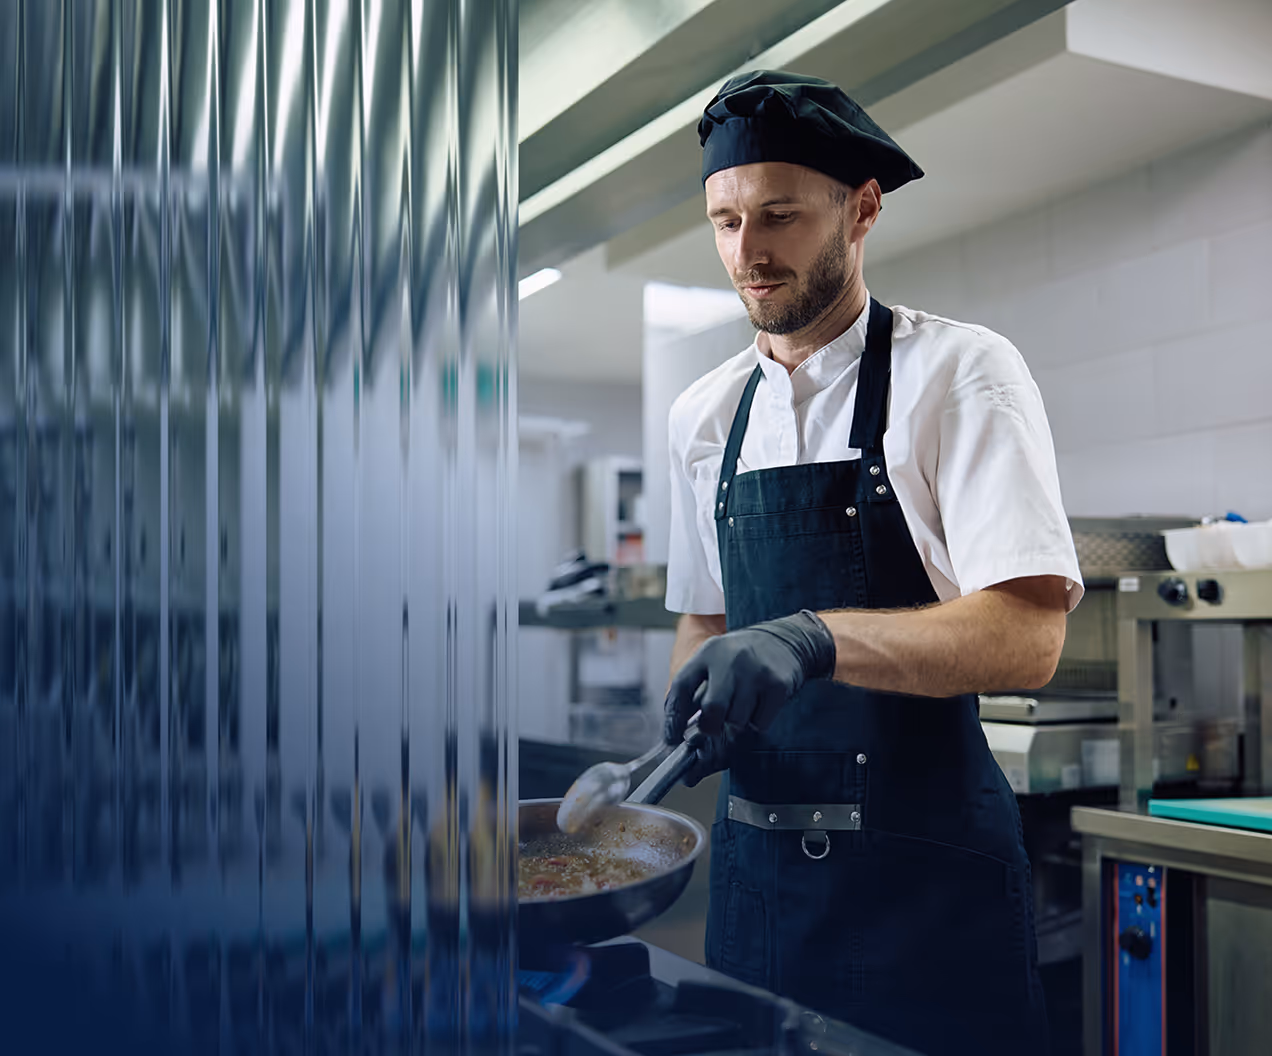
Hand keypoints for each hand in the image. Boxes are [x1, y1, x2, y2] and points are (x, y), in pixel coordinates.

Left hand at [663, 610, 835, 745]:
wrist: (787, 640)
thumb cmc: (743, 658)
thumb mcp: (716, 661)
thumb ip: (695, 689)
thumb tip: (677, 729)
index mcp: (708, 652)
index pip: (681, 686)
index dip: (673, 717)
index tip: (671, 737)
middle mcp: (731, 659)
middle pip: (712, 709)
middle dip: (710, 726)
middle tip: (714, 727)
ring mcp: (756, 671)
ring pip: (737, 720)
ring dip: (738, 722)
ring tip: (743, 705)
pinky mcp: (777, 684)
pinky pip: (760, 722)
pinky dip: (758, 721)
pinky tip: (761, 703)